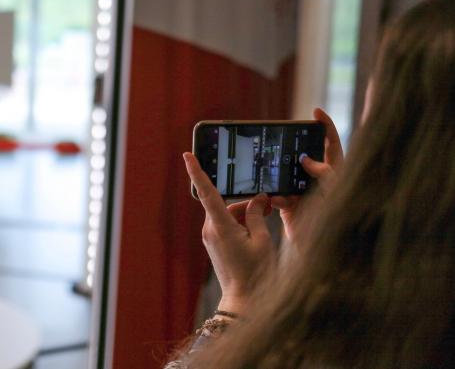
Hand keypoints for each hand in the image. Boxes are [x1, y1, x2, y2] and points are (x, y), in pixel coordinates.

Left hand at [183, 152, 274, 313]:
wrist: (242, 299)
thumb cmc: (255, 271)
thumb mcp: (262, 240)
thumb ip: (258, 215)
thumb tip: (258, 200)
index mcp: (221, 227)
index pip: (207, 193)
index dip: (197, 171)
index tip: (187, 155)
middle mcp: (210, 229)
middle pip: (225, 203)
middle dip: (245, 204)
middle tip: (268, 209)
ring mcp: (210, 236)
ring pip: (226, 213)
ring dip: (244, 215)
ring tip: (262, 231)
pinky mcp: (213, 242)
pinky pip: (225, 223)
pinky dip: (240, 223)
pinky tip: (256, 234)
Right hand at [270, 108, 343, 243]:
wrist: (321, 253)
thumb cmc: (337, 222)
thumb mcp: (335, 193)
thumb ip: (325, 173)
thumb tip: (306, 159)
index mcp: (335, 173)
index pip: (332, 144)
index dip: (326, 126)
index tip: (315, 112)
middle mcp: (319, 180)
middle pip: (305, 156)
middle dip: (293, 149)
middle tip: (282, 138)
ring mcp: (303, 192)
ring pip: (287, 174)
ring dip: (280, 175)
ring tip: (273, 172)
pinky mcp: (288, 205)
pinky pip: (277, 194)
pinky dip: (275, 196)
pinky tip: (275, 199)